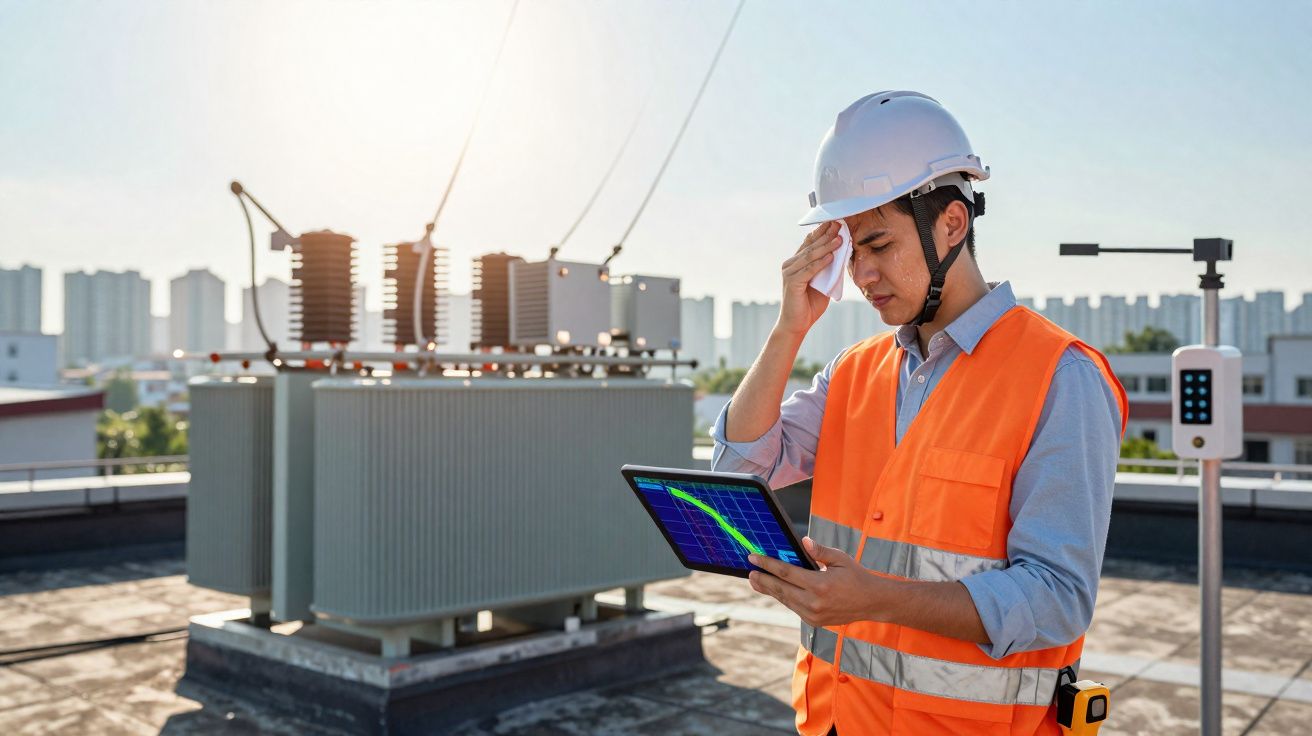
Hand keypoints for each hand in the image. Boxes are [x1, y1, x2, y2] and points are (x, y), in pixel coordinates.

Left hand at [747, 536, 888, 628]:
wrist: (872, 602)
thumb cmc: (856, 576)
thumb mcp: (840, 559)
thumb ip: (820, 551)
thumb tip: (803, 541)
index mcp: (820, 584)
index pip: (786, 573)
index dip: (767, 564)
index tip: (753, 558)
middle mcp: (814, 602)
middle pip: (780, 589)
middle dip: (763, 580)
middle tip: (749, 572)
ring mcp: (813, 615)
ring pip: (785, 600)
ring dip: (769, 590)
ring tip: (756, 581)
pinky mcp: (814, 622)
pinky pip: (793, 607)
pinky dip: (783, 598)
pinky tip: (775, 590)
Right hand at [777, 222, 843, 338]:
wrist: (797, 324)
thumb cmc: (809, 305)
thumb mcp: (823, 283)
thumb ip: (829, 269)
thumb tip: (842, 255)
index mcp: (797, 263)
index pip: (810, 243)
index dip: (822, 232)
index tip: (836, 222)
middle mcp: (790, 265)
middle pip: (811, 246)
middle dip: (826, 234)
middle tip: (839, 224)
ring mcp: (789, 273)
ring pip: (810, 256)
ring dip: (826, 246)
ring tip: (839, 238)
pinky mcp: (792, 282)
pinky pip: (808, 270)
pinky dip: (821, 263)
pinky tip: (831, 256)